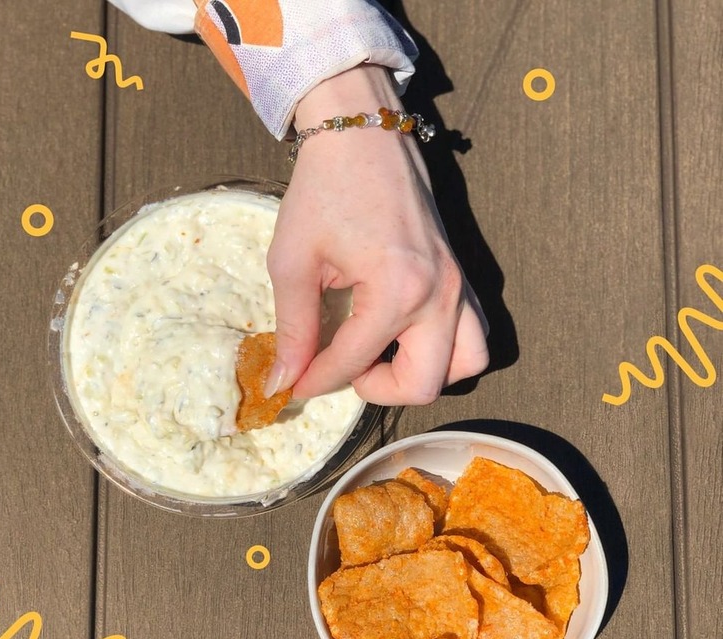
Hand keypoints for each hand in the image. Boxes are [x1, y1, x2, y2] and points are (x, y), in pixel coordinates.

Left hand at [265, 65, 488, 405]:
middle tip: (342, 368)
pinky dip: (444, 350)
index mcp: (397, 289)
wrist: (363, 133)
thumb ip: (292, 329)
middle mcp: (440, 294)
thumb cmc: (322, 189)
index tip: (293, 383)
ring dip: (422, 373)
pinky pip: (472, 334)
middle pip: (424, 384)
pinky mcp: (461, 276)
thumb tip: (283, 379)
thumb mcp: (293, 261)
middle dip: (377, 389)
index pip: (355, 362)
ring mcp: (458, 285)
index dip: (316, 381)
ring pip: (465, 365)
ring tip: (380, 355)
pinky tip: (402, 335)